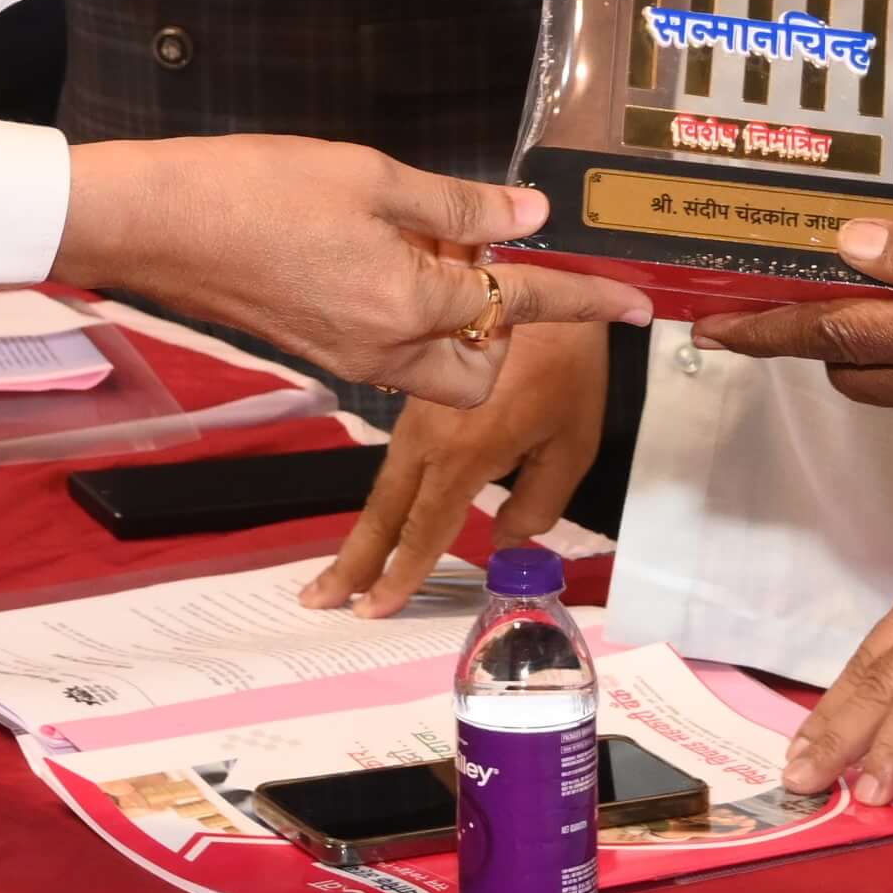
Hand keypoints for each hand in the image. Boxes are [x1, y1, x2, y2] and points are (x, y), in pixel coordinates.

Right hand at [52, 139, 644, 406]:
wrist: (158, 225)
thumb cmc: (258, 190)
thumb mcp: (371, 178)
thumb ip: (458, 204)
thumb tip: (531, 216)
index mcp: (413, 305)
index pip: (524, 306)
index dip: (587, 300)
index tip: (637, 305)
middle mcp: (388, 349)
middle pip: (481, 369)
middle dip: (502, 328)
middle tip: (482, 252)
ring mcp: (349, 357)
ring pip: (434, 364)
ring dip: (453, 321)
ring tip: (427, 240)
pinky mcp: (318, 349)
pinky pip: (389, 350)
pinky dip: (408, 314)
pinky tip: (382, 250)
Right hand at [304, 318, 611, 614]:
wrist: (548, 281)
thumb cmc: (568, 362)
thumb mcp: (574, 440)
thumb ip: (540, 499)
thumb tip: (506, 537)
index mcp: (464, 454)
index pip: (425, 530)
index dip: (401, 575)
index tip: (373, 611)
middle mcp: (427, 438)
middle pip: (382, 511)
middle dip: (351, 561)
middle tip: (318, 601)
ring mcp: (417, 415)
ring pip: (383, 485)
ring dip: (362, 532)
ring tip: (341, 573)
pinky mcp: (419, 398)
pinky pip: (395, 459)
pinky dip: (383, 498)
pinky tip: (383, 515)